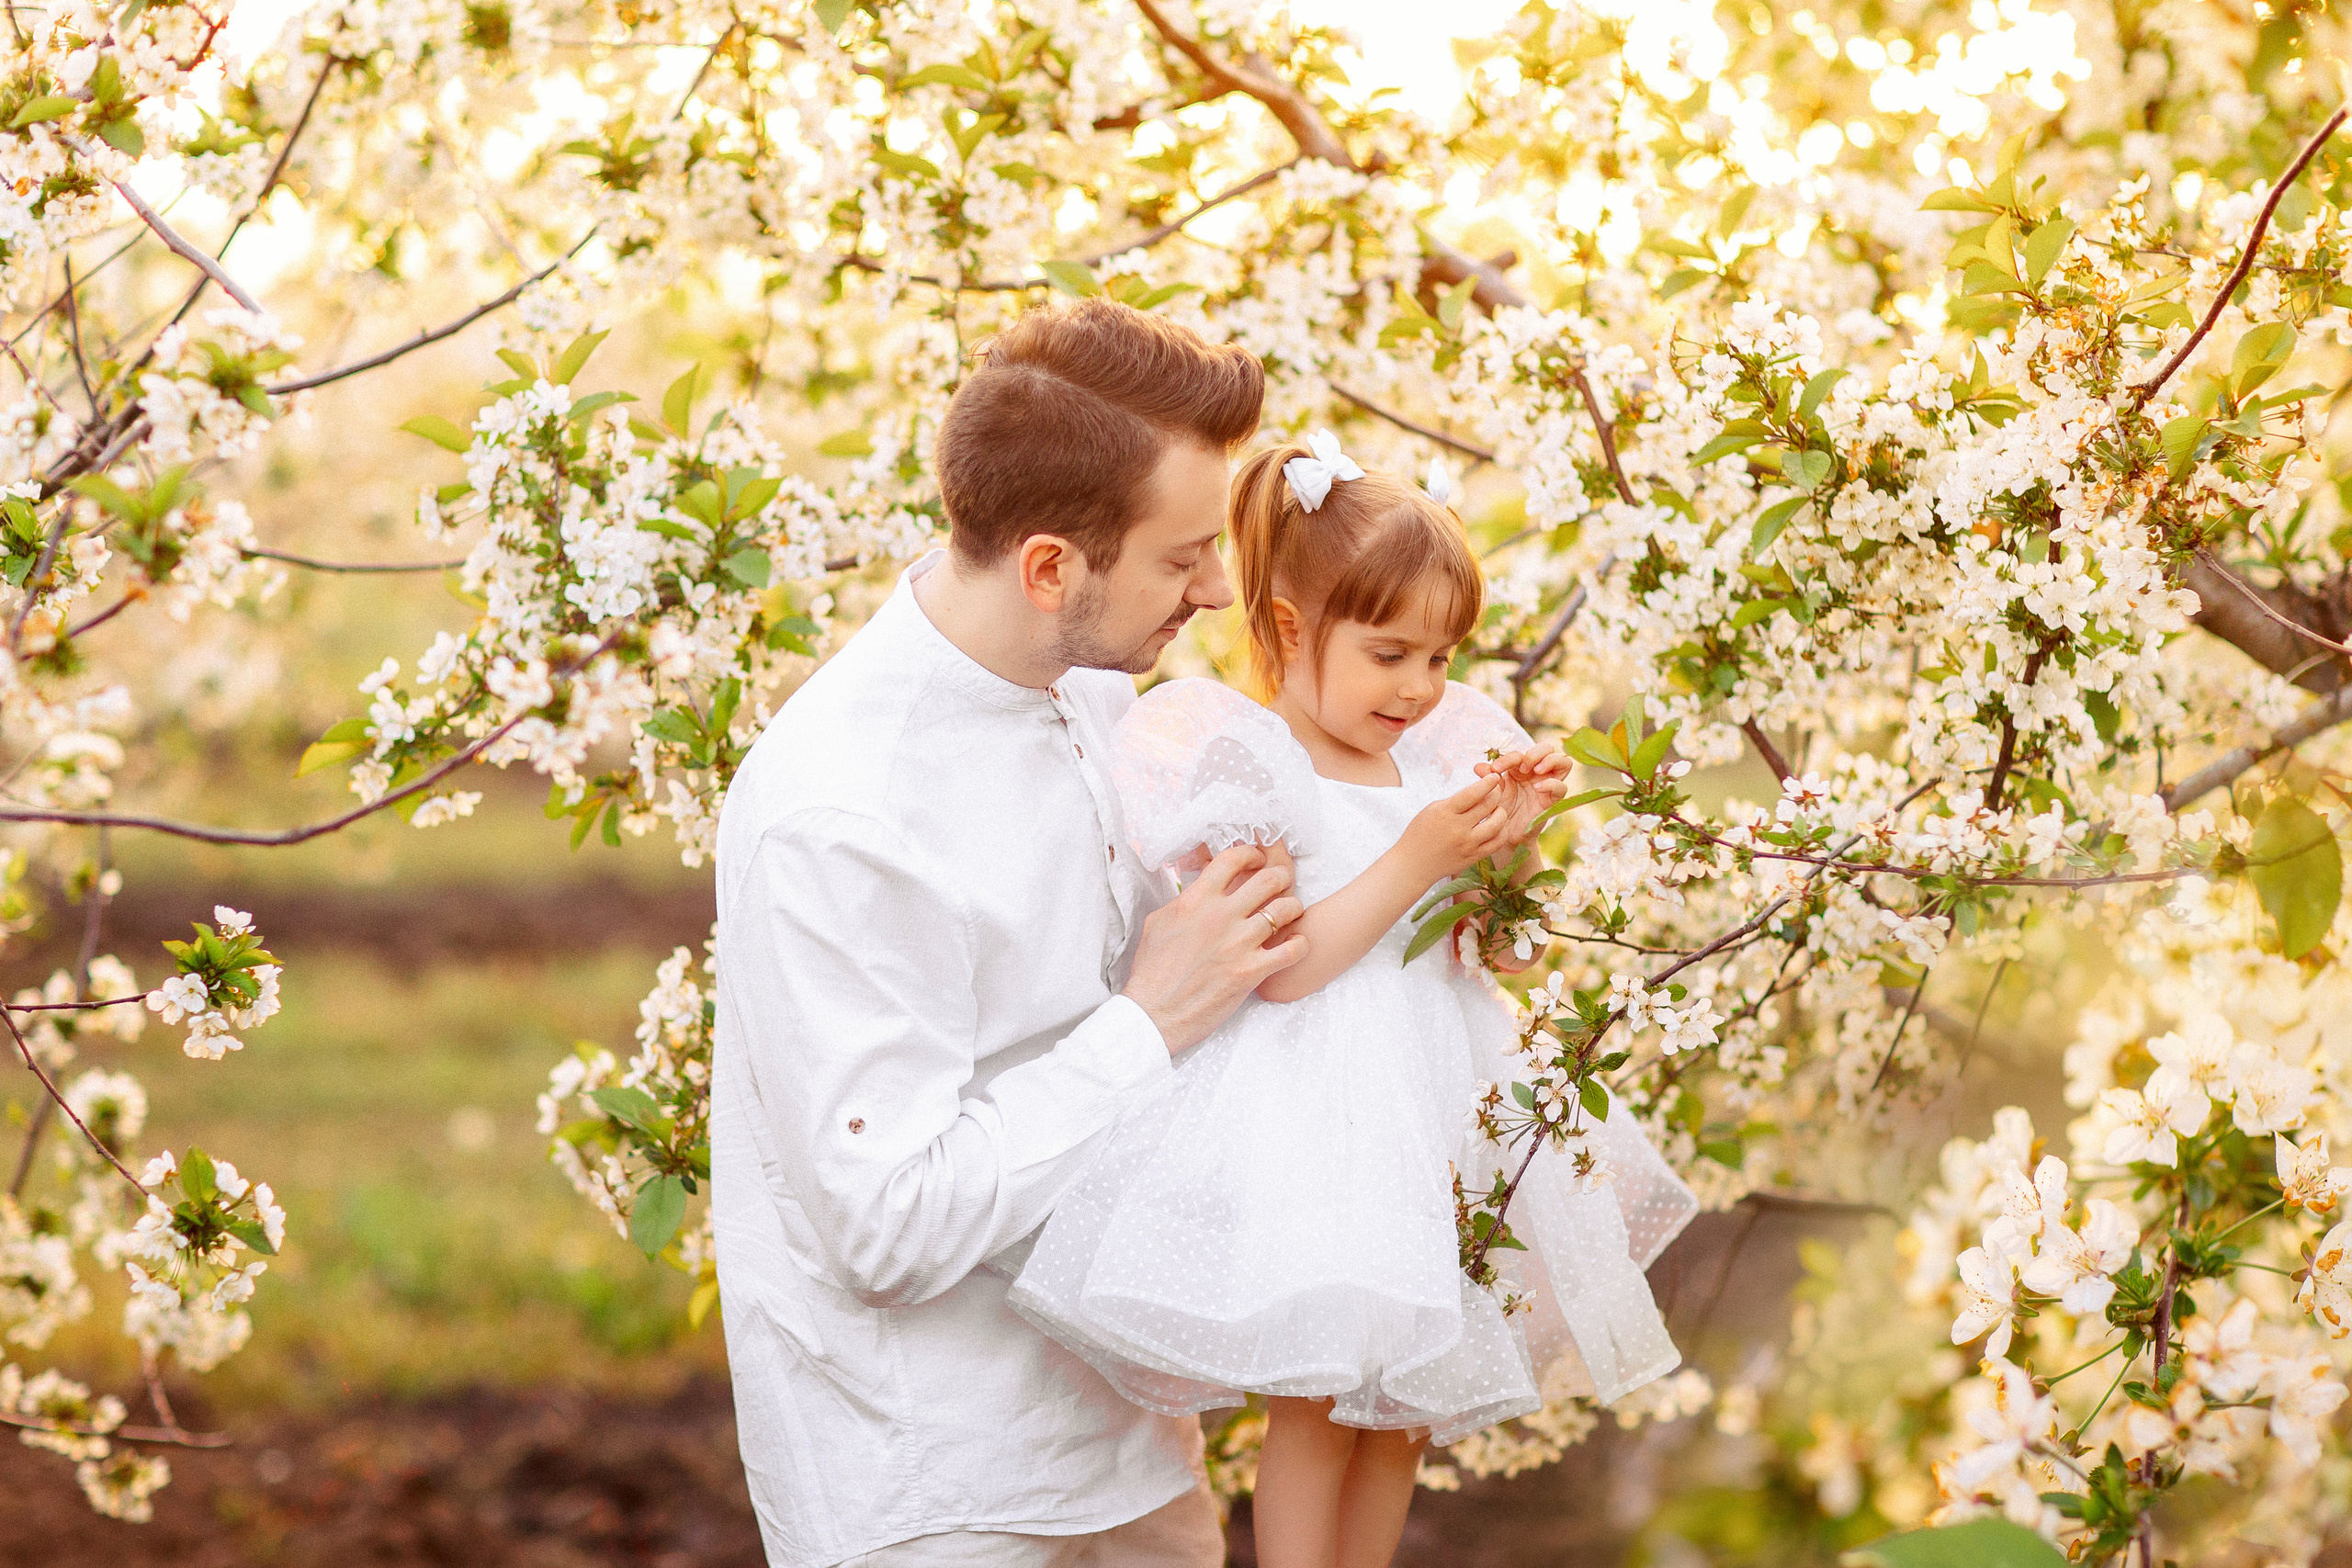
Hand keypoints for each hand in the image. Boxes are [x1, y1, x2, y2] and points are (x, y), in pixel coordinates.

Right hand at [1123, 845, 1306, 1053]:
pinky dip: (1300, 945)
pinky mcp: (1251, 972)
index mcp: (1196, 901)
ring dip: (1293, 909)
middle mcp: (1220, 917)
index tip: (1257, 859)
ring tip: (1290, 914)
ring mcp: (1238, 944)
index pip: (1232, 859)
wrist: (1154, 1013)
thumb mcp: (1158, 922)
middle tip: (1281, 884)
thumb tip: (1198, 887)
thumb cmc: (1152, 972)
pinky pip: (1292, 950)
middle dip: (1280, 877)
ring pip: (1286, 909)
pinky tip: (1295, 945)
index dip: (1251, 854)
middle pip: (1268, 879)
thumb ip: (1184, 900)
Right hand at [1397, 774, 1519, 882]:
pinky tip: (1498, 827)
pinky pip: (1497, 843)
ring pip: (1497, 825)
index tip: (1494, 776)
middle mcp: (1458, 828)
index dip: (1487, 783)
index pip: (1473, 793)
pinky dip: (1502, 831)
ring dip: (1501, 813)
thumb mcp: (1432, 810)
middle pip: (1488, 805)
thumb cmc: (1420, 833)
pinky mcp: (1473, 857)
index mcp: (1445, 812)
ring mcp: (1467, 844)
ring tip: (1497, 810)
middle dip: (1496, 793)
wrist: (1414, 864)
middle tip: (1496, 790)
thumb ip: (1455, 801)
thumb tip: (1480, 791)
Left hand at [1477, 747, 1569, 841]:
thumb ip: (1486, 779)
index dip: (1508, 757)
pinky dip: (1551, 784)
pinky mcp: (1553, 800)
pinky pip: (1562, 787)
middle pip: (1547, 749)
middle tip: (1523, 767)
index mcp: (1520, 767)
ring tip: (1535, 770)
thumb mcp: (1491, 793)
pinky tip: (1537, 788)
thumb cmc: (1499, 810)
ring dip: (1550, 761)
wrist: (1504, 834)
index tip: (1496, 769)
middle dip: (1535, 753)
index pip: (1520, 753)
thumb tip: (1478, 766)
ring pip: (1563, 762)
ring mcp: (1548, 785)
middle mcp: (1536, 773)